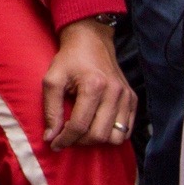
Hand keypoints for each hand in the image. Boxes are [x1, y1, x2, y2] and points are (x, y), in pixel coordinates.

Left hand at [41, 18, 137, 148]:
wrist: (91, 40)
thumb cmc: (69, 59)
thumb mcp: (52, 79)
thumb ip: (50, 110)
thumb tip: (51, 137)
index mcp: (94, 86)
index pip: (80, 126)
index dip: (65, 140)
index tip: (55, 144)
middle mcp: (114, 92)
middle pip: (99, 135)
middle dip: (79, 142)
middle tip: (67, 136)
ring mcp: (126, 96)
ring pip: (116, 137)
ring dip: (97, 140)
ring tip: (83, 131)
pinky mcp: (132, 99)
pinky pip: (127, 130)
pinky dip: (112, 134)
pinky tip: (97, 125)